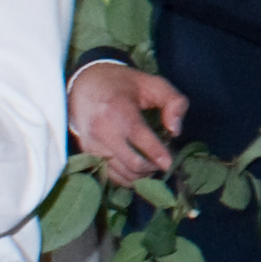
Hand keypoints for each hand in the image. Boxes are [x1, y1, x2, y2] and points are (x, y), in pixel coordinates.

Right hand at [71, 60, 187, 184]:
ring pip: (121, 173)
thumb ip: (174, 102)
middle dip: (152, 167)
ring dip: (141, 175)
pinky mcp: (87, 152)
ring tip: (152, 165)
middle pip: (132, 162)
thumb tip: (175, 130)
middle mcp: (102, 129)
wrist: (85, 84)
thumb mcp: (153, 83)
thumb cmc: (123, 84)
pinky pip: (109, 174)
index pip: (140, 138)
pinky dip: (126, 177)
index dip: (158, 153)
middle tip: (163, 162)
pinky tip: (137, 170)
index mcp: (118, 109)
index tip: (170, 163)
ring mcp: (92, 143)